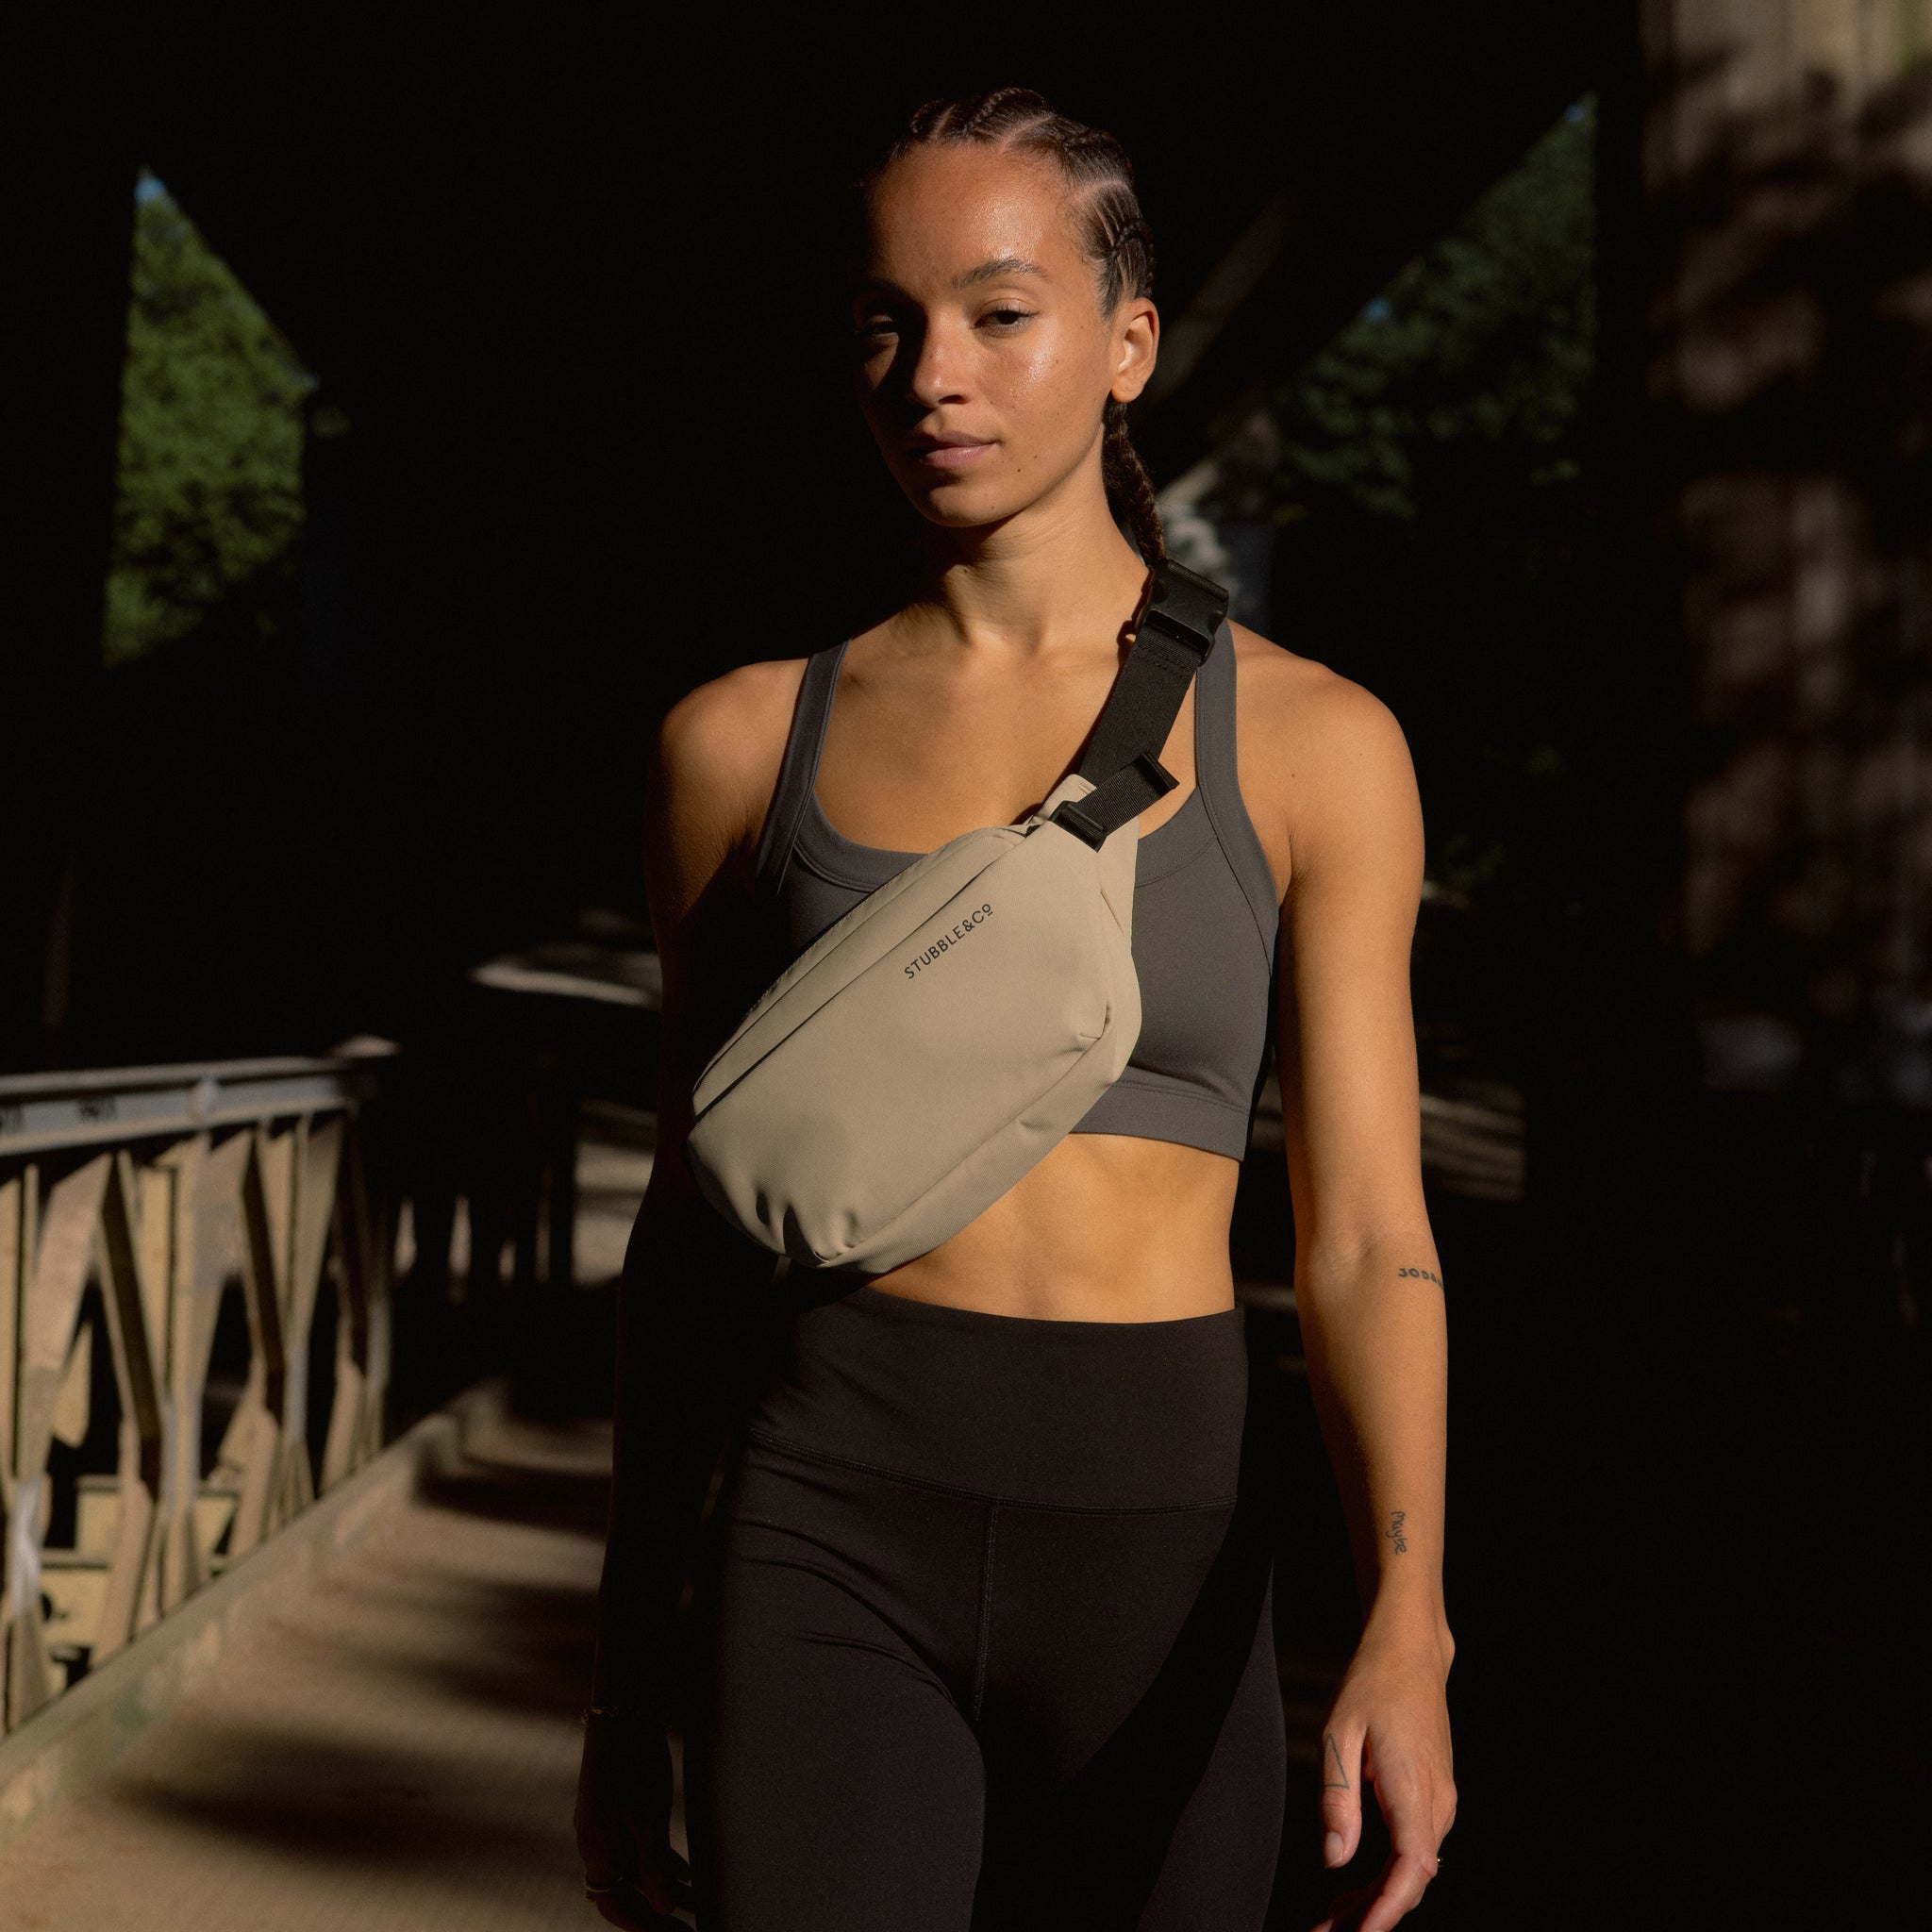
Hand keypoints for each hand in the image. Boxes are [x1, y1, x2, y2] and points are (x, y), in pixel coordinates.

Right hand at [574, 1714, 693, 1927]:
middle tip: (690, 1929)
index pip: (613, 1903)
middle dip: (656, 1915)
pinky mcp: (625, 1810)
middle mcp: (598, 1841)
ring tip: (698, 1908)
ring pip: (637, 1872)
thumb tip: (663, 1908)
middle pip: (626, 1892)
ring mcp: (610, 1825)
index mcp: (594, 1845)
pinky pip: (643, 1850)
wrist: (624, 1706)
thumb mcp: (646, 1813)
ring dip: (664, 1891)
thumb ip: (653, 1862)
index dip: (641, 1925)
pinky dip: (665, 1866)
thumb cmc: (633, 1757)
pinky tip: (689, 1878)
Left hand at [1313, 1625, 1454, 1931]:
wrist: (1410, 1651)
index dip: (1388, 1908)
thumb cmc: (1371, 1684)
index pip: (1411, 1866)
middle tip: (1324, 1931)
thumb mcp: (1337, 1732)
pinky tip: (1356, 1885)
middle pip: (1412, 1878)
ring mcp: (1441, 1800)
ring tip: (1331, 1919)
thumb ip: (1336, 1797)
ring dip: (1378, 1899)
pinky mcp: (1436, 1797)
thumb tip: (1334, 1860)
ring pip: (1415, 1869)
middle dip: (1373, 1915)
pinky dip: (1388, 1875)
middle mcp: (1436, 1800)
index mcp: (1412, 1785)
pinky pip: (1415, 1849)